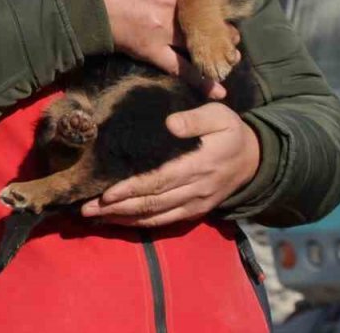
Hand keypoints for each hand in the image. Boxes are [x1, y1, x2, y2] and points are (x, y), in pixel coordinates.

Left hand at [80, 103, 260, 227]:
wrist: (254, 159)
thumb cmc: (230, 131)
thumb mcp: (218, 115)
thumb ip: (195, 119)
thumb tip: (170, 124)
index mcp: (199, 165)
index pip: (159, 181)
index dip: (132, 189)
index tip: (106, 194)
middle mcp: (196, 189)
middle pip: (152, 203)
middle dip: (117, 208)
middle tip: (85, 209)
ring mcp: (195, 204)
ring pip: (155, 216)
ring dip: (123, 219)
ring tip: (93, 217)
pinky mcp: (194, 212)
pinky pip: (165, 221)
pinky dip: (140, 224)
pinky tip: (117, 221)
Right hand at [87, 0, 223, 97]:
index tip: (204, 1)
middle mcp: (174, 5)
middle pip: (205, 17)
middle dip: (218, 24)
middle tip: (227, 31)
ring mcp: (164, 31)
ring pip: (197, 41)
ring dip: (215, 49)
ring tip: (227, 55)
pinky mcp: (151, 51)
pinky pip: (180, 68)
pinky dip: (200, 80)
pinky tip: (219, 90)